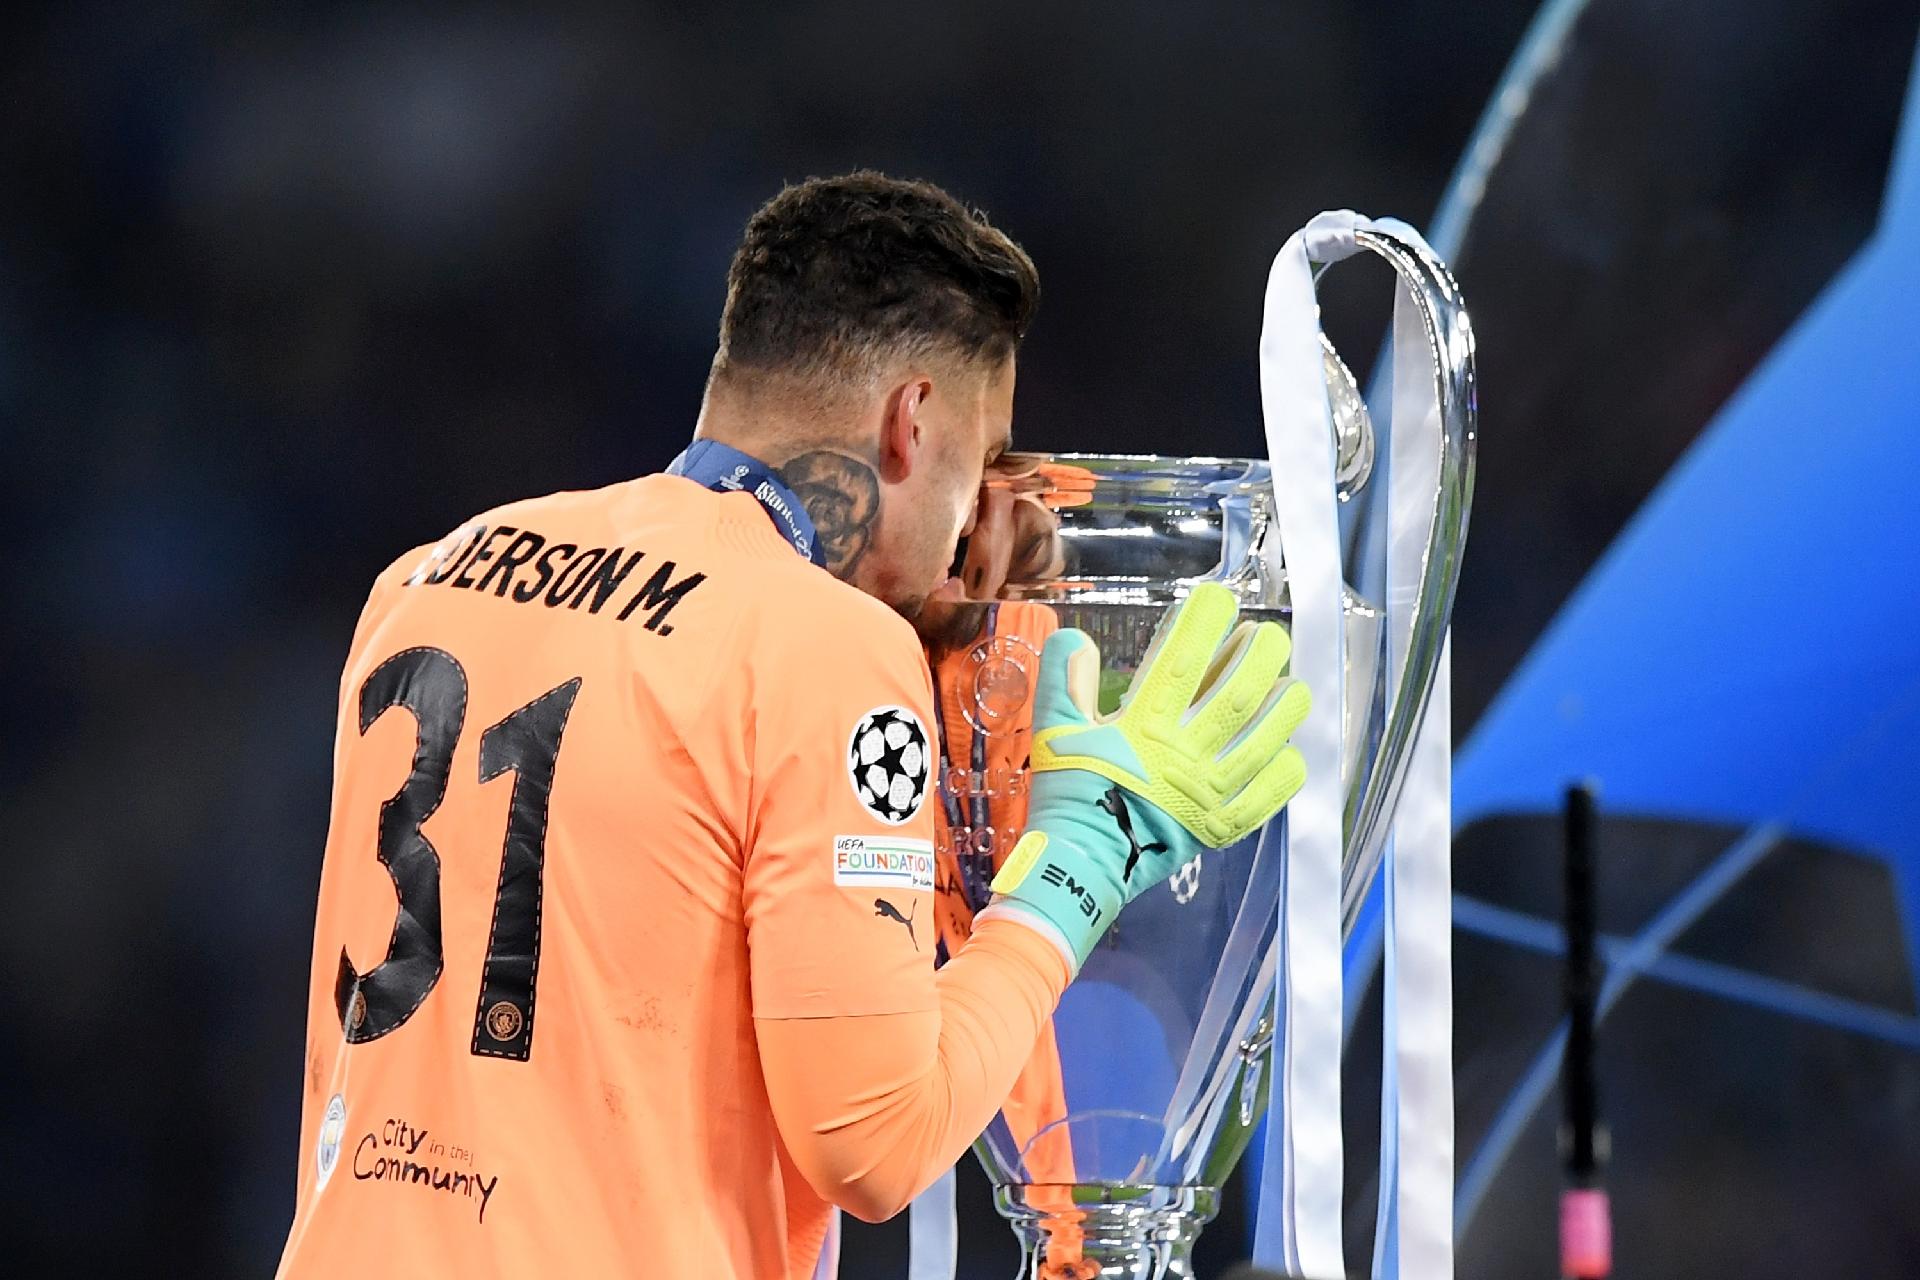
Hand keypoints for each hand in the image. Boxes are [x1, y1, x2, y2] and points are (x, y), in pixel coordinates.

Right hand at [986, 582, 1310, 967]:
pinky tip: (1288, 749)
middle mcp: (1184, 756)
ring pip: (1266, 739)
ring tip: (1292, 686)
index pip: (1181, 661)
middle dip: (1261, 655)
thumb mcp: (1054, 734)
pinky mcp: (1223, 826)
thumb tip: (1074, 638)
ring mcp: (1209, 793)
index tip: (1218, 597)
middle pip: (1239, 695)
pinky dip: (1286, 768)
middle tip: (1267, 636)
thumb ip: (1064, 683)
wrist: (1080, 867)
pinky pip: (1270, 793)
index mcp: (1142, 728)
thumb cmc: (1068, 797)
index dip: (1204, 621)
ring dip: (1286, 707)